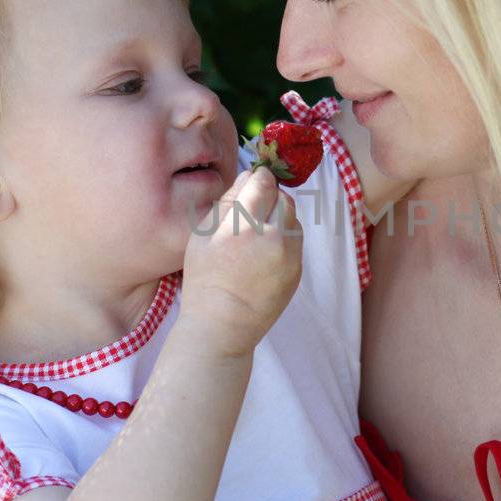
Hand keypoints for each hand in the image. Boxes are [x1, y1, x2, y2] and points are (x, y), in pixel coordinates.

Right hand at [179, 166, 302, 353]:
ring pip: (293, 218)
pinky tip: (265, 251)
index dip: (259, 178)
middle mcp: (272, 237)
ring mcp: (289, 255)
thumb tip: (248, 176)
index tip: (254, 179)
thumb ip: (227, 202)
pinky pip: (296, 241)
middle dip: (270, 196)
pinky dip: (284, 237)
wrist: (223, 324)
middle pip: (283, 198)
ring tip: (258, 232)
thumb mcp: (202, 236)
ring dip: (280, 216)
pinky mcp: (298, 270)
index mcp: (243, 226)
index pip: (263, 183)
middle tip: (254, 208)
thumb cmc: (204, 279)